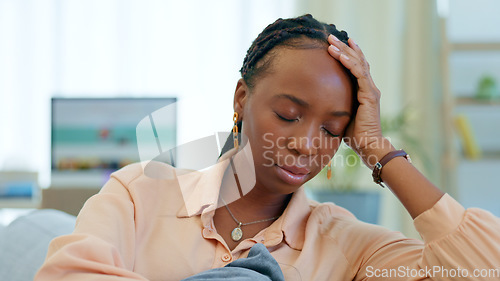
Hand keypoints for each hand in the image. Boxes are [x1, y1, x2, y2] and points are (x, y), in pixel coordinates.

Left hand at [327, 34, 393, 167]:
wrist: (368, 146)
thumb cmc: (354, 135)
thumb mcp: (342, 115)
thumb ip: (337, 105)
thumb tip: (320, 102)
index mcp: (363, 91)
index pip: (356, 67)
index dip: (347, 54)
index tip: (336, 44)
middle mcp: (369, 88)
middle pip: (357, 61)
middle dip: (343, 48)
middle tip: (330, 37)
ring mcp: (370, 90)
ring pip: (357, 64)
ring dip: (343, 51)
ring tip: (331, 42)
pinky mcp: (369, 95)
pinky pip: (358, 74)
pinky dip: (348, 62)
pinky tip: (339, 54)